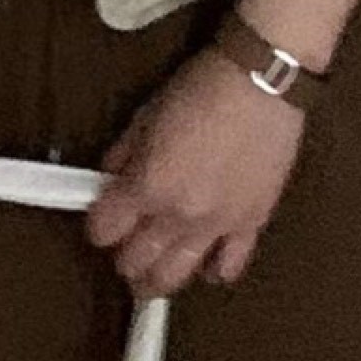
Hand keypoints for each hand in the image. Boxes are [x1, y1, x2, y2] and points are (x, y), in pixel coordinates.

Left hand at [86, 46, 307, 296]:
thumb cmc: (202, 89)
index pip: (104, 231)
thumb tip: (110, 179)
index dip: (98, 227)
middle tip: (126, 248)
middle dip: (123, 258)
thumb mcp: (146, 116)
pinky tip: (205, 264)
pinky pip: (229, 266)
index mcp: (147, 186)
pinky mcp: (252, 223)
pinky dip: (213, 271)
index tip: (103, 219)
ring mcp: (218, 225)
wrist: (262, 82)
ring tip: (153, 273)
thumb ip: (123, 155)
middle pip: (135, 262)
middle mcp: (178, 215)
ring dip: (157, 279)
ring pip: (177, 276)